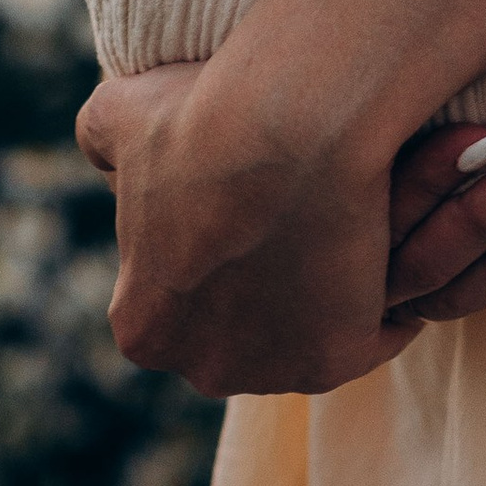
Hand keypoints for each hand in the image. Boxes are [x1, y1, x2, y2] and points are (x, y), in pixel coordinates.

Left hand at [75, 58, 423, 398]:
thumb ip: (100, 138)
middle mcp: (200, 367)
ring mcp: (270, 371)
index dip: (216, 244)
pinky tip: (384, 238)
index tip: (248, 199)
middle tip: (298, 210)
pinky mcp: (336, 360)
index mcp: (143, 326)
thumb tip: (104, 153)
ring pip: (304, 334)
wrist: (292, 121)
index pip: (180, 298)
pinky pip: (371, 334)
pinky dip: (383, 297)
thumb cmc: (206, 114)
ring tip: (346, 221)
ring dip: (324, 293)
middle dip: (264, 284)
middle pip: (240, 331)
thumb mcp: (122, 114)